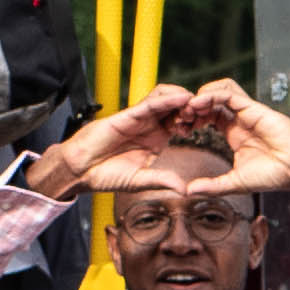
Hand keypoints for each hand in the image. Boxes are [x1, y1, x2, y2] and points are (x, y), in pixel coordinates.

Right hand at [27, 89, 192, 200]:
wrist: (81, 170)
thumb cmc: (106, 175)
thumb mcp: (141, 181)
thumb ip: (162, 181)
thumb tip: (184, 190)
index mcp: (156, 140)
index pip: (180, 124)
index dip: (195, 123)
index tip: (208, 127)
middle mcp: (150, 126)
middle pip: (177, 108)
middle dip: (193, 108)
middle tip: (206, 114)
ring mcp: (140, 119)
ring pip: (166, 98)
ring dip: (183, 100)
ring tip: (196, 106)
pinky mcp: (129, 114)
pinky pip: (151, 102)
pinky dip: (167, 99)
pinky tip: (181, 99)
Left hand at [180, 79, 289, 205]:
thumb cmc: (272, 176)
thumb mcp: (235, 183)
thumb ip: (212, 186)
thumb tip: (187, 192)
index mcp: (232, 132)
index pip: (207, 116)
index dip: (191, 119)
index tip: (179, 129)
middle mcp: (238, 119)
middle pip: (210, 101)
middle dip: (191, 106)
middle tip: (179, 118)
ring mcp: (246, 111)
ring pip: (219, 90)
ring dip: (201, 96)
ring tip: (188, 109)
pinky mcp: (254, 108)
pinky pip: (229, 93)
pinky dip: (212, 95)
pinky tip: (199, 105)